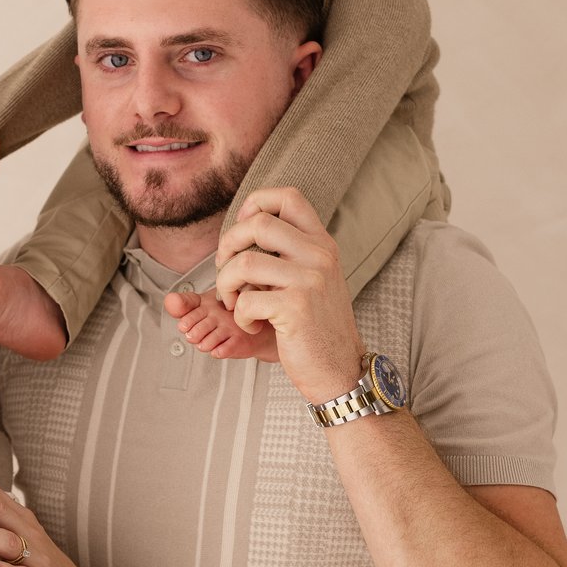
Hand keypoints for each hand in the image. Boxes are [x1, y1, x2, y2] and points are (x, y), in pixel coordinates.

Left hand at [214, 187, 364, 403]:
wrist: (340, 369)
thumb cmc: (317, 327)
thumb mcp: (314, 279)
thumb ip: (291, 252)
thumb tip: (247, 226)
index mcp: (322, 244)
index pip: (288, 197)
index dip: (255, 204)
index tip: (242, 232)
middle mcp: (319, 256)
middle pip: (257, 223)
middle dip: (227, 246)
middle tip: (227, 273)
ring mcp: (309, 280)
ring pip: (244, 262)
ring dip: (226, 285)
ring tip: (234, 303)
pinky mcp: (296, 308)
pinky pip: (246, 300)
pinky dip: (239, 316)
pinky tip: (251, 325)